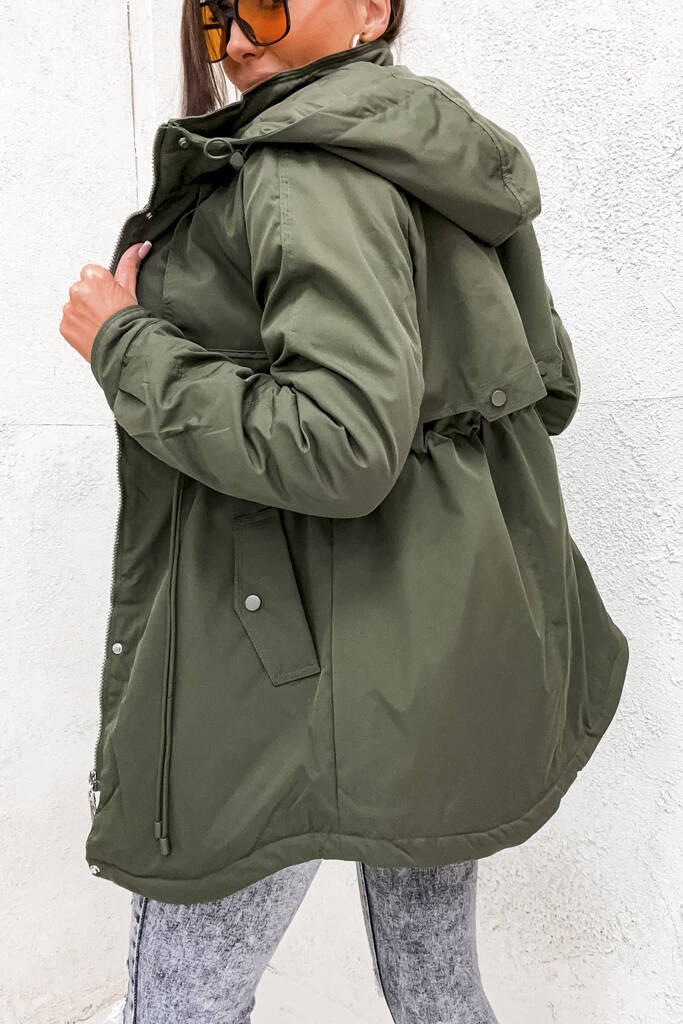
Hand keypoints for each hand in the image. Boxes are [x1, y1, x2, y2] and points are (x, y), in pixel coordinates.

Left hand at [59, 240, 151, 362]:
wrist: (124, 350)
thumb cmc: (130, 322)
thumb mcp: (131, 289)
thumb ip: (130, 264)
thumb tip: (140, 247)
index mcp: (93, 276)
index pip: (91, 273)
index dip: (103, 287)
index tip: (111, 299)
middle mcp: (78, 290)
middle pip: (81, 289)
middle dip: (91, 299)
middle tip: (107, 313)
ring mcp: (69, 308)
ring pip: (74, 305)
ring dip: (84, 313)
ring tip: (100, 324)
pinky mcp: (64, 325)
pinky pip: (69, 322)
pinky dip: (78, 327)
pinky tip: (92, 332)